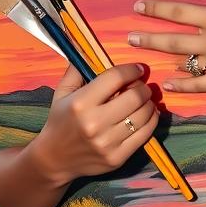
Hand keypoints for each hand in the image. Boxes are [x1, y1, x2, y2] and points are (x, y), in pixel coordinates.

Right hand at [29, 62, 158, 183]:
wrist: (54, 159)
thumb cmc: (60, 120)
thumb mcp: (62, 92)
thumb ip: (77, 69)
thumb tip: (89, 47)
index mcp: (81, 103)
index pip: (115, 78)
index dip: (131, 70)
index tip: (137, 69)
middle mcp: (94, 123)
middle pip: (135, 96)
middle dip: (142, 87)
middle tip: (141, 86)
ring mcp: (107, 143)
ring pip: (144, 115)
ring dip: (149, 103)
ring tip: (144, 100)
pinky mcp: (118, 158)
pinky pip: (146, 134)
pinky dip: (152, 120)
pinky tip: (148, 114)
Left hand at [128, 0, 205, 92]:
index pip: (177, 12)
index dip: (155, 9)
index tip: (137, 7)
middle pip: (172, 39)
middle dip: (148, 37)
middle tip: (129, 37)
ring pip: (182, 62)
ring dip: (160, 58)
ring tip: (141, 57)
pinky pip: (198, 85)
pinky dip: (180, 85)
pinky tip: (167, 83)